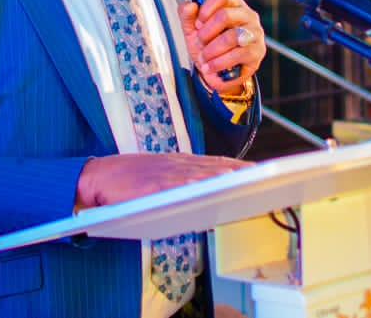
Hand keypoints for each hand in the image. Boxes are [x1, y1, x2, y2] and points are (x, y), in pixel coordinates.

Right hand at [75, 152, 249, 210]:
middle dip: (247, 172)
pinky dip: (205, 185)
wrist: (95, 178)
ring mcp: (168, 173)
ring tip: (258, 183)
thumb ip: (182, 188)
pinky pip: (186, 184)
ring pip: (208, 173)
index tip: (265, 171)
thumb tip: (210, 206)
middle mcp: (179, 164)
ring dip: (234, 177)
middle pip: (221, 166)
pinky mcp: (157, 184)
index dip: (243, 166)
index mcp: (180, 164)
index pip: (219, 163)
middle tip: (274, 177)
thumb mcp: (158, 182)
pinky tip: (221, 188)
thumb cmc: (126, 184)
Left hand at [177, 0, 265, 92]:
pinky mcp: (257, 51)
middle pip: (225, 15)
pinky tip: (210, 67)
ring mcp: (255, 33)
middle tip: (198, 43)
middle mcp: (247, 15)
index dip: (206, 9)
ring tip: (203, 58)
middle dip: (206, 33)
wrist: (217, 73)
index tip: (197, 24)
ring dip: (211, 50)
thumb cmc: (208, 46)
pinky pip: (237, 55)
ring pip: (231, 37)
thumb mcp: (193, 31)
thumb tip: (189, 5)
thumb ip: (187, 16)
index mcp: (232, 4)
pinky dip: (219, 62)